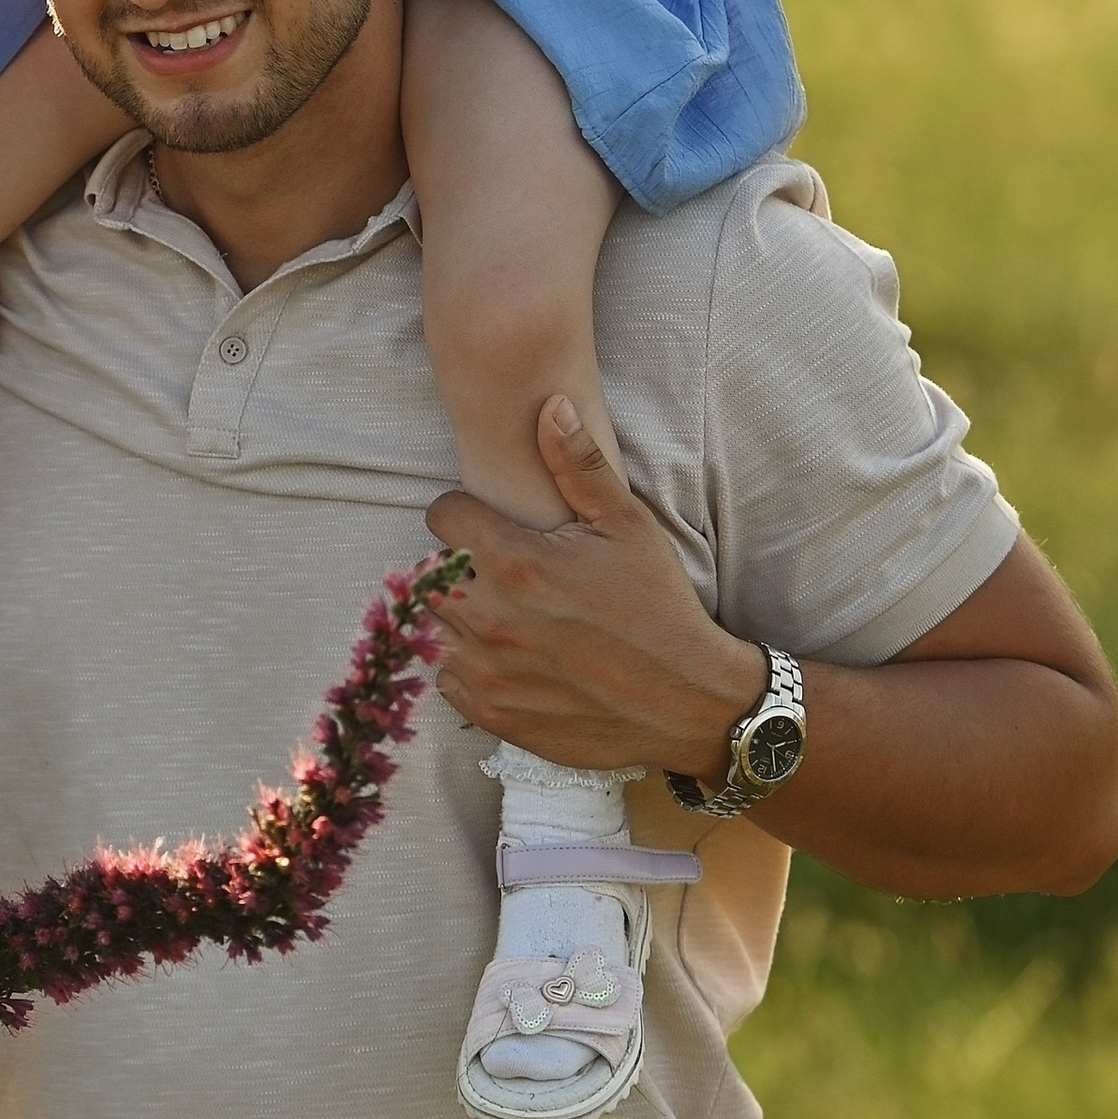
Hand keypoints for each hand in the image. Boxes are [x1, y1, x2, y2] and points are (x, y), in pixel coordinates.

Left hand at [428, 398, 760, 779]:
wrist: (687, 702)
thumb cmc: (658, 607)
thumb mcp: (628, 526)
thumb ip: (579, 464)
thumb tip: (550, 404)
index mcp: (516, 565)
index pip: (442, 518)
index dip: (466, 515)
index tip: (493, 526)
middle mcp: (491, 620)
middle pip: (430, 574)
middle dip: (458, 567)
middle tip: (503, 572)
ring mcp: (488, 673)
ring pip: (435, 628)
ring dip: (461, 617)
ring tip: (510, 615)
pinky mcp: (493, 715)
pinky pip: (447, 678)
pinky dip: (469, 666)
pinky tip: (511, 656)